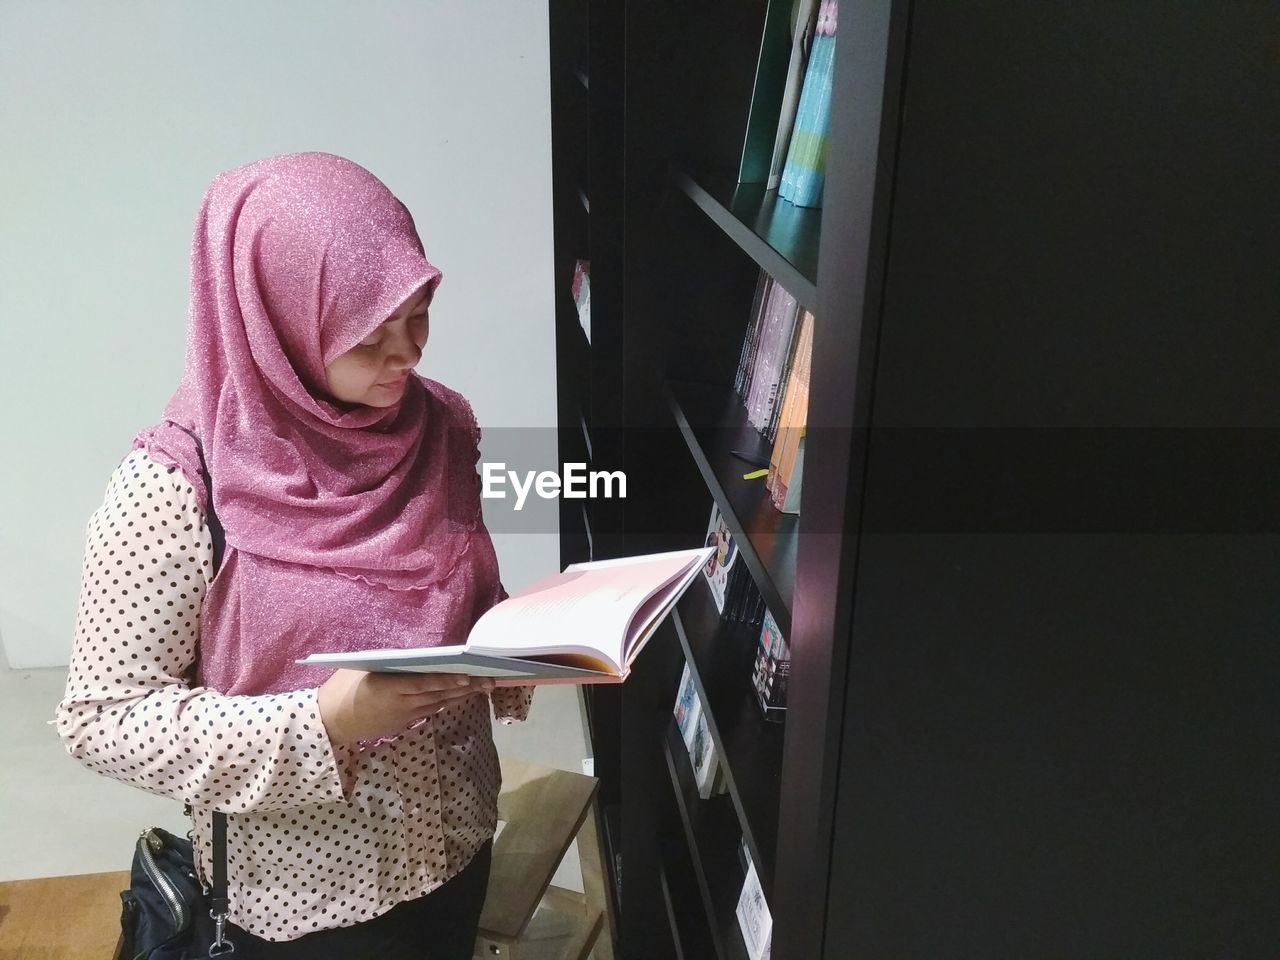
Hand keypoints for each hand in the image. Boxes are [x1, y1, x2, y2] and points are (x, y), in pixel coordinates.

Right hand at [317, 669, 492, 745]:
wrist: (330, 724)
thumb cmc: (342, 689)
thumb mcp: (359, 668)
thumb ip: (386, 661)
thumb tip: (411, 652)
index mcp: (388, 688)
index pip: (424, 684)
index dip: (447, 680)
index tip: (468, 675)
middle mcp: (401, 704)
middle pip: (439, 694)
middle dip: (466, 687)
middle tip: (490, 679)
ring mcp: (404, 716)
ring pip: (439, 703)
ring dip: (461, 694)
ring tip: (484, 684)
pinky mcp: (405, 723)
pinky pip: (431, 710)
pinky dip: (447, 700)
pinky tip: (461, 693)